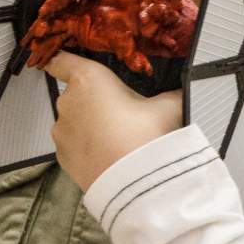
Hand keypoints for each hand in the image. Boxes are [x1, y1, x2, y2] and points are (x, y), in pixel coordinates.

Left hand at [44, 52, 181, 190]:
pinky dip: (86, 147)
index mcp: (88, 79)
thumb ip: (172, 93)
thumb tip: (184, 89)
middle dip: (93, 100)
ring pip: (74, 121)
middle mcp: (67, 102)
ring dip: (89, 125)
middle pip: (75, 94)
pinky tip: (107, 155)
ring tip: (116, 139)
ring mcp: (61, 131)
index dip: (61, 59)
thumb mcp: (169, 106)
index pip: (59, 60)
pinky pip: (73, 145)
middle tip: (121, 113)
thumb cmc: (147, 134)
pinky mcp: (61, 157)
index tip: (68, 64)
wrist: (135, 184)